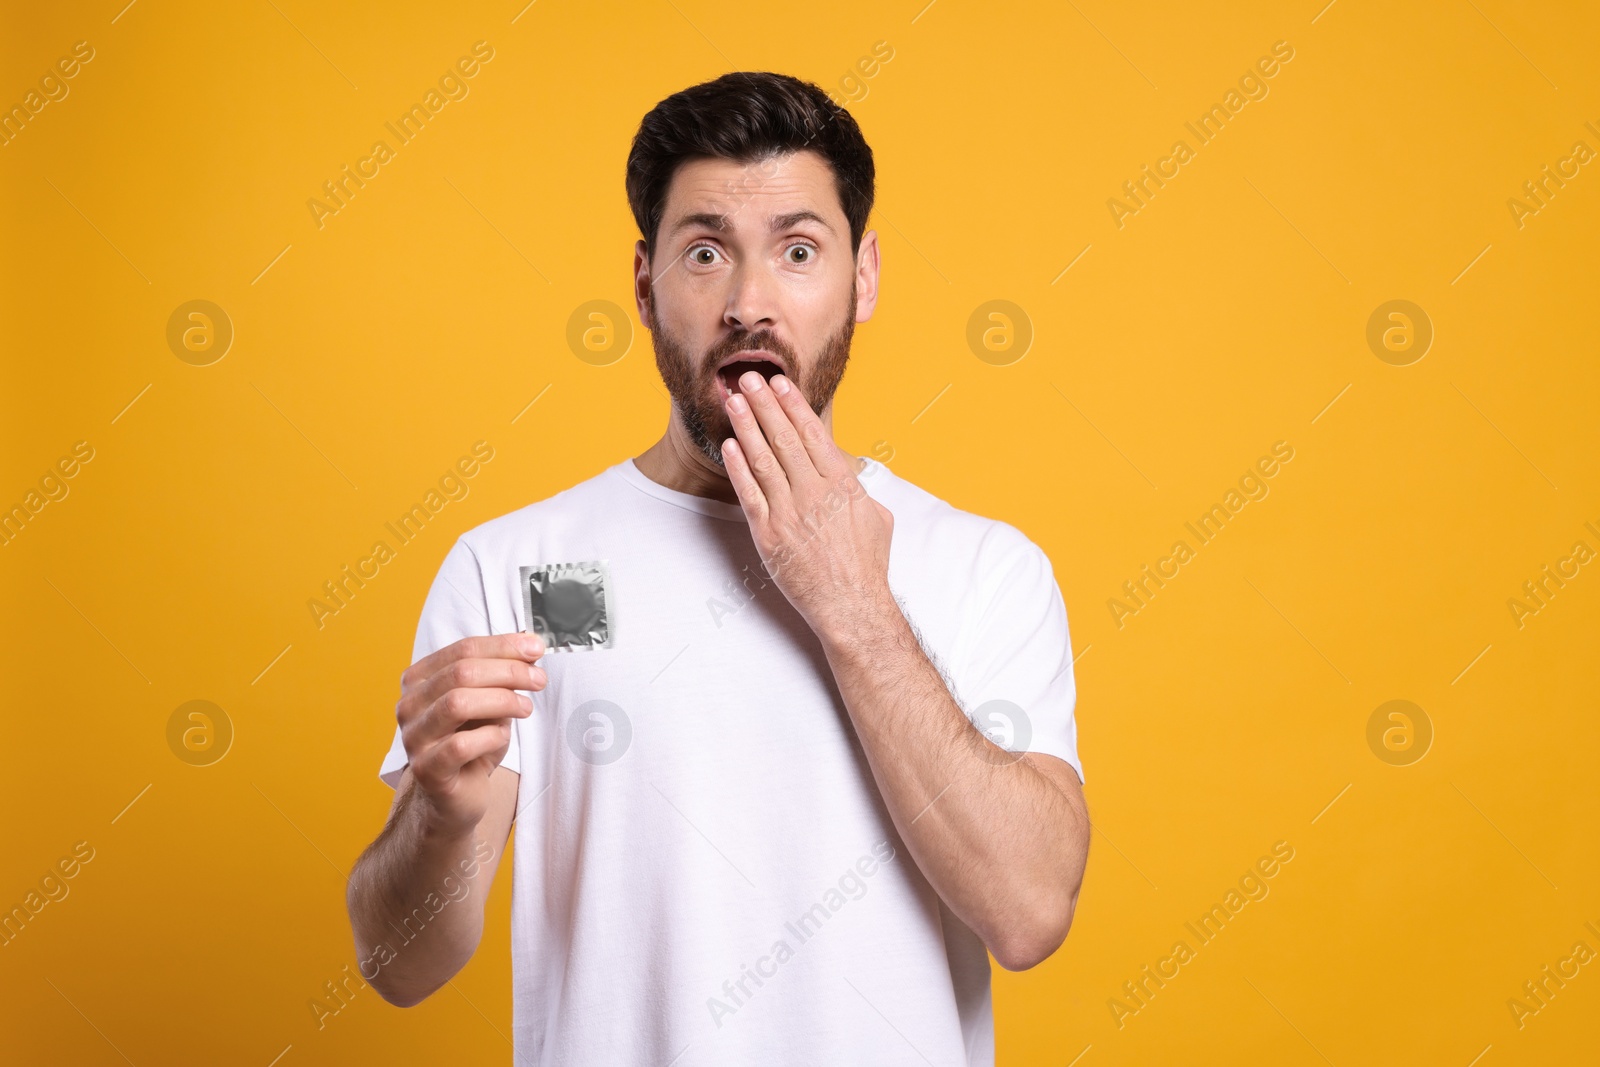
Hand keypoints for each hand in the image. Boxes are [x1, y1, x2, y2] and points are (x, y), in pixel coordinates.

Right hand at [396, 634, 546, 835]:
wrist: (457, 796)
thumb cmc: (473, 744)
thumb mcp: (490, 702)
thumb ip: (503, 675)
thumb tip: (531, 646)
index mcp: (420, 679)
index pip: (463, 649)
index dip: (503, 646)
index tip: (535, 648)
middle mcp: (409, 705)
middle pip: (461, 672)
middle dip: (508, 671)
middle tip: (538, 679)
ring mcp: (414, 737)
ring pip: (457, 703)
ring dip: (501, 700)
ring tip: (526, 707)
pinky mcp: (426, 769)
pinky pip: (460, 745)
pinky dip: (490, 736)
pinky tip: (502, 737)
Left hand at [721, 369, 894, 641]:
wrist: (851, 604)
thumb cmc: (867, 564)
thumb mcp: (876, 516)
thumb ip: (857, 488)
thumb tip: (847, 472)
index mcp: (842, 484)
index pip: (813, 433)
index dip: (794, 405)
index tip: (780, 383)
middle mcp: (813, 493)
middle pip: (784, 438)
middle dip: (765, 404)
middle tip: (748, 378)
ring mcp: (789, 513)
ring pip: (763, 460)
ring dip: (747, 426)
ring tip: (734, 401)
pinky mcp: (768, 535)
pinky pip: (749, 494)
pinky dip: (738, 468)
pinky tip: (730, 446)